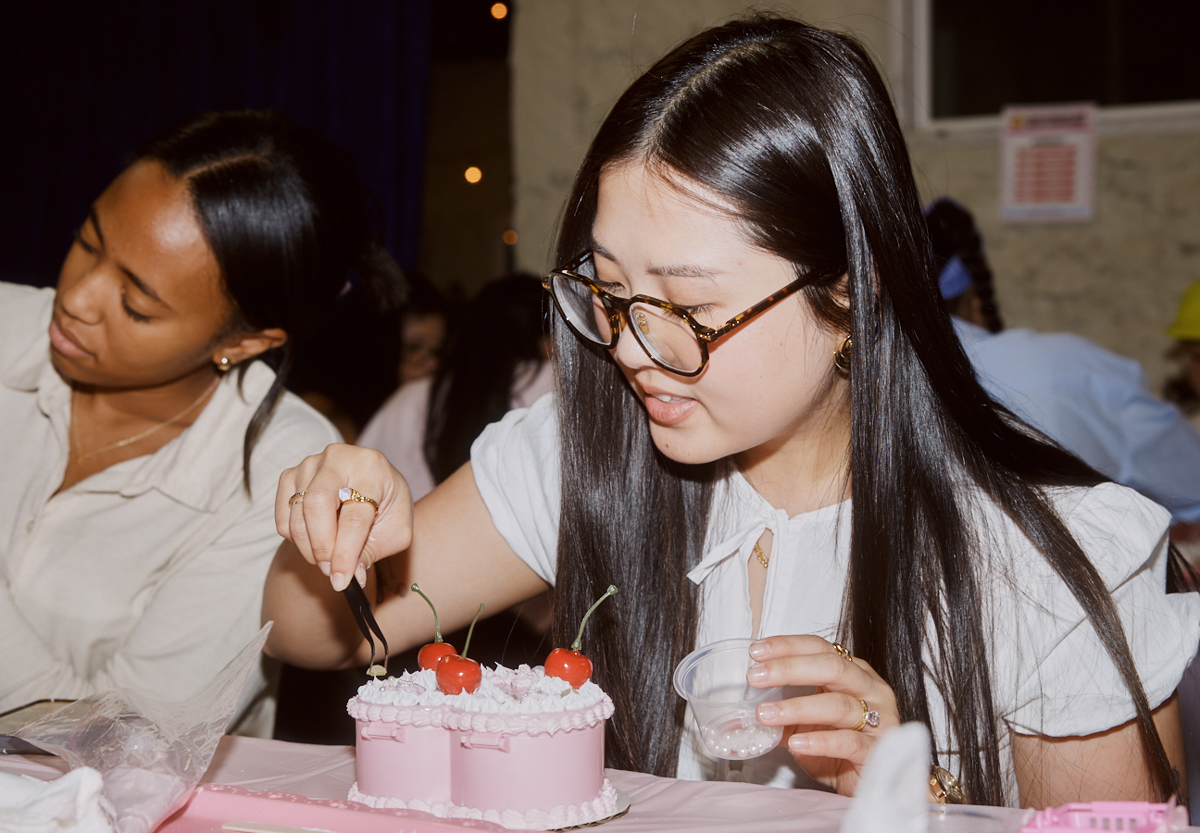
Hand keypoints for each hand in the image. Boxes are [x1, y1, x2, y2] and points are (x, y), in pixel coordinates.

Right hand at [275, 444, 414, 591]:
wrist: (374, 486)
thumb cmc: (387, 507)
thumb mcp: (395, 531)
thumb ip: (372, 553)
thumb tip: (349, 578)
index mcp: (372, 467)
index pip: (354, 515)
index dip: (345, 553)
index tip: (341, 581)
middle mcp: (339, 457)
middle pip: (317, 505)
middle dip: (321, 546)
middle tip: (330, 572)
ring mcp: (311, 463)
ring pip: (297, 511)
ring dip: (308, 546)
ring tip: (327, 560)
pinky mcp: (291, 474)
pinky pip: (283, 514)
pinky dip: (294, 537)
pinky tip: (314, 540)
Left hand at [747, 635, 898, 795]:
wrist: (869, 786)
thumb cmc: (839, 750)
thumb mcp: (805, 726)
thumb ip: (780, 713)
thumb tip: (739, 712)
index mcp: (854, 673)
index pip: (821, 648)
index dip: (788, 646)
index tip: (756, 651)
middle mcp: (871, 690)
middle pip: (832, 667)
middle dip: (789, 669)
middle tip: (755, 677)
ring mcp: (880, 720)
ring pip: (839, 705)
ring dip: (797, 707)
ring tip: (765, 714)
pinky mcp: (879, 752)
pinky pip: (850, 742)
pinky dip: (820, 740)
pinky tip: (796, 743)